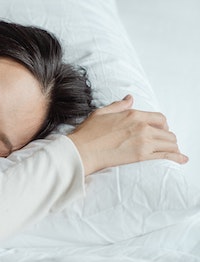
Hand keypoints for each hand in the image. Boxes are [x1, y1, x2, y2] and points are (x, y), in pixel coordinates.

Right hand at [68, 95, 187, 174]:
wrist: (82, 151)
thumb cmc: (87, 134)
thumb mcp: (101, 113)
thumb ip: (118, 106)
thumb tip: (129, 99)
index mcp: (133, 114)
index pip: (159, 118)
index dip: (163, 125)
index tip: (161, 131)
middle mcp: (142, 126)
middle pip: (167, 131)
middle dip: (168, 138)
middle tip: (165, 144)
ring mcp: (143, 141)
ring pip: (169, 143)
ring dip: (172, 148)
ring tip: (173, 152)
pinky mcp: (142, 156)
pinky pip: (166, 155)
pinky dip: (176, 157)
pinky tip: (182, 159)